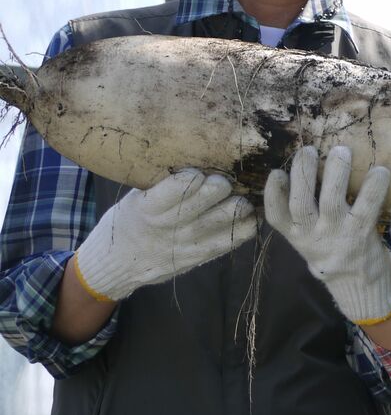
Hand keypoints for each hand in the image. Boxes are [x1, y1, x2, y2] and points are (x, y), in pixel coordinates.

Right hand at [74, 169, 255, 301]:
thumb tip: (196, 151)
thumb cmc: (130, 220)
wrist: (117, 263)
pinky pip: (240, 235)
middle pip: (215, 193)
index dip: (197, 173)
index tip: (197, 172)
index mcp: (149, 206)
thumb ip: (162, 180)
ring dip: (240, 199)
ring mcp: (192, 241)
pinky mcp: (206, 254)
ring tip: (237, 194)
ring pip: (233, 213)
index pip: (184, 184)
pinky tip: (246, 212)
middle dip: (222, 181)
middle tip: (220, 180)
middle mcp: (173, 224)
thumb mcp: (135, 196)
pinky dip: (249, 220)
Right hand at [264, 145, 390, 325]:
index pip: (276, 216)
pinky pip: (367, 207)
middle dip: (303, 173)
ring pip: (332, 201)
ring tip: (341, 151)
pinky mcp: (362, 234)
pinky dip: (373, 187)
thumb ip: (298, 215)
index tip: (275, 173)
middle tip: (309, 150)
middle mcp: (313, 235)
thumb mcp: (306, 239)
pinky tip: (380, 170)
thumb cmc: (331, 251)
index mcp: (296, 235)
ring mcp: (337, 235)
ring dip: (336, 172)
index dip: (272, 194)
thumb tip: (292, 174)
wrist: (359, 285)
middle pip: (301, 203)